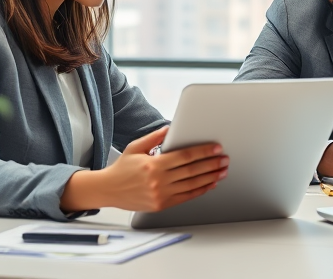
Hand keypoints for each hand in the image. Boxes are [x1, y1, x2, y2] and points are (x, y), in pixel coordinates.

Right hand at [61, 126, 228, 212]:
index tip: (216, 148)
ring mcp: (160, 194)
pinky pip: (186, 197)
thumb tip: (172, 127)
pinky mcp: (161, 205)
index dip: (203, 152)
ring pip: (192, 185)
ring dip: (210, 178)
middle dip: (212, 164)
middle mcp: (158, 181)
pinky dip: (200, 190)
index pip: (185, 156)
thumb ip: (155, 137)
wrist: (107, 190)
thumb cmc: (122, 168)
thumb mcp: (136, 147)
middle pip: (192, 171)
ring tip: (222, 171)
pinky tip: (210, 184)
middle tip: (225, 159)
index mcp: (153, 164)